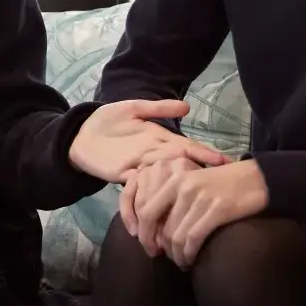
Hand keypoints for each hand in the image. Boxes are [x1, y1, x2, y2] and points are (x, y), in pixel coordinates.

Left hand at [69, 99, 228, 182]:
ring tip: (197, 192)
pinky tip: (163, 198)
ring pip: (163, 176)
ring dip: (178, 184)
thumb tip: (187, 107)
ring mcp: (139, 166)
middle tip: (220, 183)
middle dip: (199, 173)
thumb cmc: (108, 121)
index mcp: (159, 139)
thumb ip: (158, 108)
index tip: (225, 161)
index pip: (187, 147)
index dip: (205, 154)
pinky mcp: (122, 175)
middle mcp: (154, 155)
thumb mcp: (134, 108)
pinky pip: (139, 185)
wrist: (80, 133)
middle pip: (180, 165)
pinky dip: (150, 189)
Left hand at [156, 159, 270, 269]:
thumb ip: (172, 198)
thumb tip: (154, 229)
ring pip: (176, 236)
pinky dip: (189, 254)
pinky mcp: (217, 209)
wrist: (257, 178)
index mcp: (173, 177)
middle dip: (160, 248)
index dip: (144, 233)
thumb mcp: (192, 181)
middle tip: (165, 258)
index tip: (150, 246)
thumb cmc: (223, 183)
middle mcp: (183, 186)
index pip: (145, 210)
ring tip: (181, 262)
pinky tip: (191, 260)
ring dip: (177, 255)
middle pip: (160, 227)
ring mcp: (200, 198)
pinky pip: (194, 238)